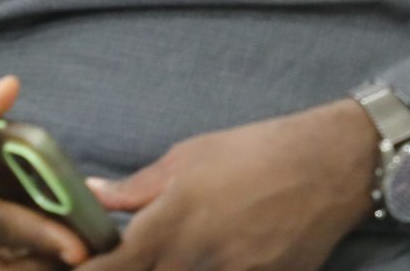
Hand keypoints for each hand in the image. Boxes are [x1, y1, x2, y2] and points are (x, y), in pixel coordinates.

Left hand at [81, 99, 378, 270]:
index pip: (108, 270)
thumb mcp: (190, 156)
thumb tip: (90, 193)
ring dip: (179, 269)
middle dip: (138, 269)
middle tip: (148, 252)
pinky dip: (219, 270)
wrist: (332, 165)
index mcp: (169, 224)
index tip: (77, 265)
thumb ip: (136, 187)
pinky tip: (228, 252)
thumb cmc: (257, 151)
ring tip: (193, 247)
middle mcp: (193, 261)